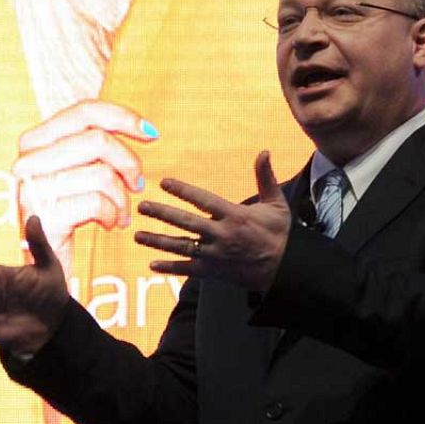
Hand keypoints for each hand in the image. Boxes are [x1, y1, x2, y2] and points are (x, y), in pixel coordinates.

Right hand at [12, 100, 156, 269]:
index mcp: (34, 142)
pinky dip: (113, 215)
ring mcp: (31, 188)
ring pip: (102, 173)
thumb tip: (145, 127)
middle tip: (137, 184)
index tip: (151, 133)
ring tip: (122, 212)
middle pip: (97, 140)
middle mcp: (26, 161)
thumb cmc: (68, 213)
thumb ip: (97, 145)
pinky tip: (109, 223)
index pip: (83, 112)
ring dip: (122, 197)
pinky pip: (97, 203)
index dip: (123, 117)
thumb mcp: (78, 172)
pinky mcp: (44, 216)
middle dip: (128, 163)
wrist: (44, 269)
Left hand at [134, 151, 290, 292]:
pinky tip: (152, 264)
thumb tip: (264, 151)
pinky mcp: (214, 271)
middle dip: (162, 214)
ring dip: (158, 241)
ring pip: (182, 246)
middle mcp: (222, 235)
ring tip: (137, 235)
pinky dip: (170, 267)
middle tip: (142, 207)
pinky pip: (188, 269)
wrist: (286, 269)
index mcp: (235, 215)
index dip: (183, 190)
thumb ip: (265, 176)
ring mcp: (216, 255)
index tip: (164, 182)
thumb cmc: (280, 233)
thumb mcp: (276, 203)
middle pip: (187, 223)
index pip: (203, 200)